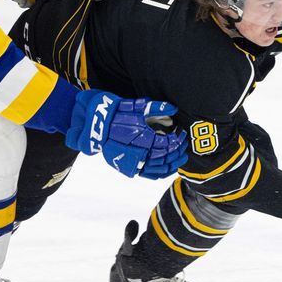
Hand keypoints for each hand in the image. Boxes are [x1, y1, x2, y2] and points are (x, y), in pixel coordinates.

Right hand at [66, 91, 186, 177]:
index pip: (168, 144)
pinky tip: (169, 168)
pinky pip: (150, 174)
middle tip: (184, 146)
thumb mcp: (137, 107)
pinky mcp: (129, 167)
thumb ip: (157, 107)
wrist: (98, 127)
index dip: (178, 140)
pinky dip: (161, 173)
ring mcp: (134, 162)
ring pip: (159, 168)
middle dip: (178, 152)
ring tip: (181, 158)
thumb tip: (174, 109)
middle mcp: (140, 153)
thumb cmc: (118, 114)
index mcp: (144, 139)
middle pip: (166, 157)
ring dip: (172, 164)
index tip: (182, 135)